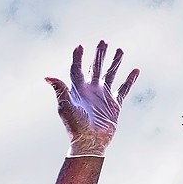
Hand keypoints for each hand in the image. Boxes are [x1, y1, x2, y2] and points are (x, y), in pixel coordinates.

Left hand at [45, 41, 138, 157]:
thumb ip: (60, 90)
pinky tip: (135, 70)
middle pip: (94, 68)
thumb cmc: (75, 126)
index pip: (76, 69)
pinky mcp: (114, 104)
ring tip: (119, 50)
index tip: (80, 46)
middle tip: (103, 42)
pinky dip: (129, 79)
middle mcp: (90, 91)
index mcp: (77, 90)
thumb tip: (47, 77)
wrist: (89, 142)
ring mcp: (103, 96)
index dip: (78, 58)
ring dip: (114, 63)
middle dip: (99, 55)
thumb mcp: (65, 106)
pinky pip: (123, 89)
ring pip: (110, 75)